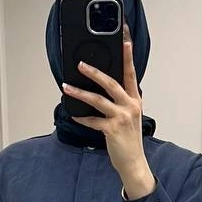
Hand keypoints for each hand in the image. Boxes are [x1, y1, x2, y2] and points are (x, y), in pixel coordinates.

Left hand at [63, 25, 154, 193]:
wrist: (133, 162)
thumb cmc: (129, 139)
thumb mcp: (129, 116)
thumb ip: (120, 101)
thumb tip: (100, 88)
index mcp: (134, 100)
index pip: (131, 72)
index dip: (128, 55)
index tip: (125, 39)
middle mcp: (130, 106)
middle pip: (111, 83)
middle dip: (94, 72)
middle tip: (81, 64)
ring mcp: (122, 117)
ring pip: (98, 100)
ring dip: (80, 93)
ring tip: (67, 87)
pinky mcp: (112, 129)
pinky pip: (92, 120)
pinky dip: (82, 118)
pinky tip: (74, 114)